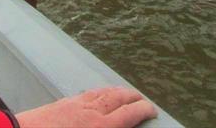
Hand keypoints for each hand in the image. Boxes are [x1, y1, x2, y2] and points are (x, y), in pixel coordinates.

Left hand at [15, 87, 157, 127]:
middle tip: (142, 99)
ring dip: (117, 91)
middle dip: (133, 96)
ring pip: (102, 92)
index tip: (153, 110)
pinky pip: (87, 93)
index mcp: (100, 127)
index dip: (144, 110)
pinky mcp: (62, 102)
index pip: (129, 114)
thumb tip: (114, 126)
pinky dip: (99, 92)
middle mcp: (91, 111)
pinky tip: (97, 95)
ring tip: (124, 94)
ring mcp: (76, 104)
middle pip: (118, 97)